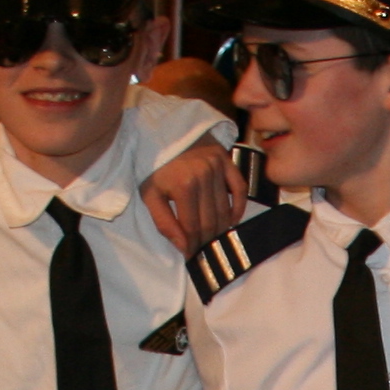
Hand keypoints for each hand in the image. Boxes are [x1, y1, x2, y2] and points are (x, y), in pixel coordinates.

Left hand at [141, 136, 245, 255]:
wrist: (162, 133)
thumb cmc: (154, 167)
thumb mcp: (150, 194)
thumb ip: (164, 223)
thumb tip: (184, 248)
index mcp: (183, 185)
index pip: (192, 226)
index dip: (192, 245)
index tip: (191, 256)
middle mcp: (204, 175)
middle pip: (210, 221)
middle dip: (205, 240)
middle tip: (201, 250)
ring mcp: (218, 166)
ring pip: (225, 210)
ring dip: (220, 230)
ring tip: (212, 239)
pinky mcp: (227, 160)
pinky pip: (239, 189)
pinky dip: (238, 208)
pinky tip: (230, 221)